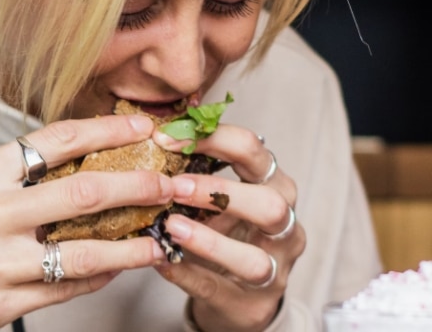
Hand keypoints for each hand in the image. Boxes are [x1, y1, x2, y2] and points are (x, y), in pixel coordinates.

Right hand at [0, 114, 175, 331]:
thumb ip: (11, 175)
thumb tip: (73, 162)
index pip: (56, 140)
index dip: (107, 130)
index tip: (141, 126)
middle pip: (84, 191)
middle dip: (139, 184)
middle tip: (170, 181)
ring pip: (86, 249)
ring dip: (133, 243)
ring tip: (160, 237)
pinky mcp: (0, 305)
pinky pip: (66, 287)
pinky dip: (98, 275)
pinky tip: (116, 266)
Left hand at [152, 126, 305, 331]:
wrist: (237, 292)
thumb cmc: (223, 229)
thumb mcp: (215, 194)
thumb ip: (194, 168)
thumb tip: (153, 132)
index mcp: (273, 184)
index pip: (252, 150)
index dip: (211, 140)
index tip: (165, 138)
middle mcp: (284, 225)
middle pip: (271, 204)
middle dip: (221, 192)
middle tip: (175, 187)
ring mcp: (274, 269)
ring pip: (254, 258)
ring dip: (209, 240)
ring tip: (170, 226)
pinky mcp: (252, 305)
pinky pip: (219, 289)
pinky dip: (187, 274)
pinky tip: (161, 260)